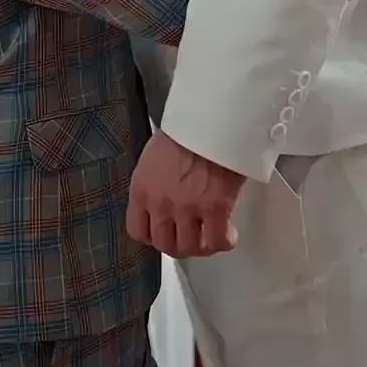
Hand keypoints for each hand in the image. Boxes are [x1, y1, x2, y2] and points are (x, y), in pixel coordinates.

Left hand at [127, 128, 244, 258]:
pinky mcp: (215, 210)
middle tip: (191, 237)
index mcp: (142, 189)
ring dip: (202, 246)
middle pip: (165, 244)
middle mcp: (160, 203)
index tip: (165, 231)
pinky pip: (217, 241)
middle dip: (179, 244)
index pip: (137, 231)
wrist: (211, 119)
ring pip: (191, 248)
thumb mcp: (154, 156)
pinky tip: (228, 234)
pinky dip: (224, 242)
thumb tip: (163, 197)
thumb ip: (154, 183)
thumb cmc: (186, 129)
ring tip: (211, 236)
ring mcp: (187, 208)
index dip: (153, 235)